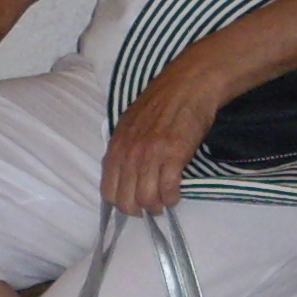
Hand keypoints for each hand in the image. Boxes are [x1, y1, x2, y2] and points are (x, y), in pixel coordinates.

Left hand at [102, 56, 227, 213]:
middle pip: (126, 201)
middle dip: (139, 210)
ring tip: (166, 200)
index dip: (121, 204)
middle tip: (152, 206)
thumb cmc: (160, 103)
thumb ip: (123, 150)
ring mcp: (150, 155)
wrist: (187, 85)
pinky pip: (168, 190)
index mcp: (116, 147)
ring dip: (157, 206)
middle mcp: (129, 153)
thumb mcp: (130, 125)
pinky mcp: (173, 155)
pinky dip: (172, 197)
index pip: (108, 192)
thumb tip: (123, 177)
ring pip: (147, 199)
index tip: (134, 204)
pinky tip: (176, 193)